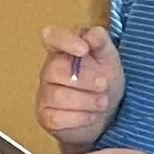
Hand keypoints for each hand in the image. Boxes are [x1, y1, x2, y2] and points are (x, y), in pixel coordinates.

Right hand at [36, 23, 123, 150]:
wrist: (106, 116)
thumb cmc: (103, 82)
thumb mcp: (109, 59)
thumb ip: (101, 42)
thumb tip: (93, 35)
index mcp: (62, 51)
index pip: (52, 37)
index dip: (64, 41)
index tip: (84, 49)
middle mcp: (48, 71)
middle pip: (55, 69)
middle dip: (85, 79)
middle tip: (104, 85)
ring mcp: (44, 95)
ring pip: (57, 96)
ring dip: (86, 101)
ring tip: (103, 103)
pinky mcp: (46, 117)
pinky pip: (57, 117)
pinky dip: (80, 118)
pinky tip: (92, 116)